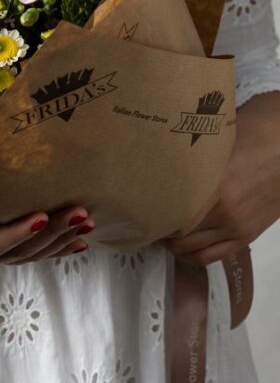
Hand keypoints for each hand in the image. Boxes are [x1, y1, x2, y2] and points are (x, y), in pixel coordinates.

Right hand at [0, 205, 94, 270]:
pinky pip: (22, 253)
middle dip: (48, 234)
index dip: (12, 234)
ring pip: (23, 256)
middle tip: (77, 213)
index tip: (39, 216)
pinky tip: (75, 243)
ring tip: (84, 225)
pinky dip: (49, 247)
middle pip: (12, 252)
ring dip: (55, 241)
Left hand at [161, 92, 279, 265]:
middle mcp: (226, 214)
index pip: (178, 219)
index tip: (141, 213)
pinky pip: (214, 256)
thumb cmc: (253, 136)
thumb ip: (193, 157)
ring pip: (195, 250)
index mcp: (217, 188)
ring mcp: (237, 228)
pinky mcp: (246, 236)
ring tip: (159, 234)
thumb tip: (160, 155)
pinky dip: (193, 256)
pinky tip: (181, 246)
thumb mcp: (219, 142)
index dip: (156, 221)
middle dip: (160, 233)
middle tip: (145, 222)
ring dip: (174, 247)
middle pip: (182, 238)